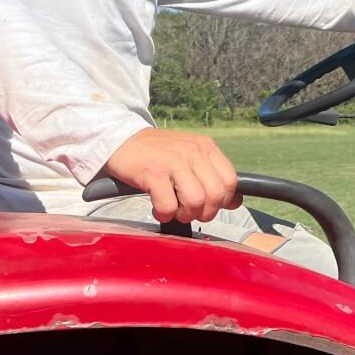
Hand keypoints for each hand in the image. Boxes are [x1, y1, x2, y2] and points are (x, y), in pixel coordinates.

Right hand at [101, 127, 240, 223]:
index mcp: (204, 147)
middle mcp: (192, 151)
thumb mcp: (189, 156)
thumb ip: (211, 175)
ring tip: (173, 209)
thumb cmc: (155, 153)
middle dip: (204, 212)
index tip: (207, 205)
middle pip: (216, 195)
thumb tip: (234, 201)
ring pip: (196, 201)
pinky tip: (157, 206)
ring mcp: (173, 161)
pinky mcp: (153, 172)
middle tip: (188, 211)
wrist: (120, 139)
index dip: (222, 201)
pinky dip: (164, 213)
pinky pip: (168, 205)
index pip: (230, 181)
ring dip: (184, 214)